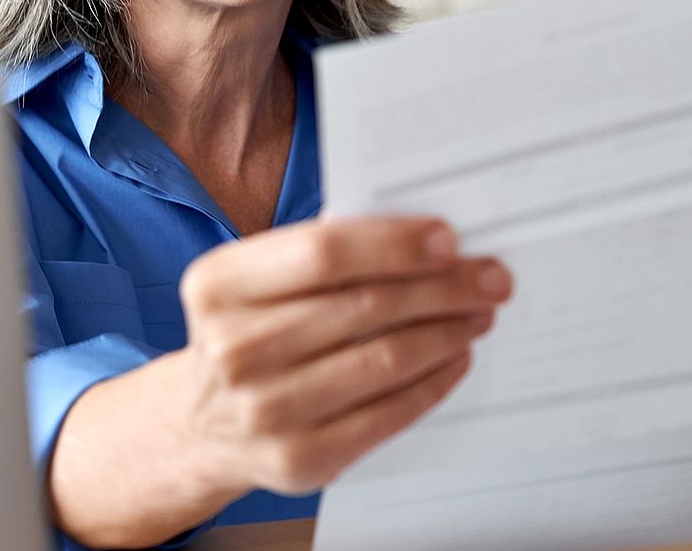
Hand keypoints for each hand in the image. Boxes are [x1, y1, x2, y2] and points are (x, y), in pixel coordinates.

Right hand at [168, 216, 511, 497]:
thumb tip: (414, 233)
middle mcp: (233, 348)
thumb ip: (316, 251)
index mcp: (218, 286)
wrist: (204, 424)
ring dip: (445, 332)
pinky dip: (433, 382)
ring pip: (383, 360)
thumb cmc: (244, 334)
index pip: (321, 254)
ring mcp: (264, 409)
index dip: (393, 244)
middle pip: (363, 306)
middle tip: (487, 277)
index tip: (446, 240)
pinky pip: (388, 413)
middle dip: (441, 287)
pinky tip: (452, 357)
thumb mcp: (253, 280)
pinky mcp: (299, 458)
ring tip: (475, 313)